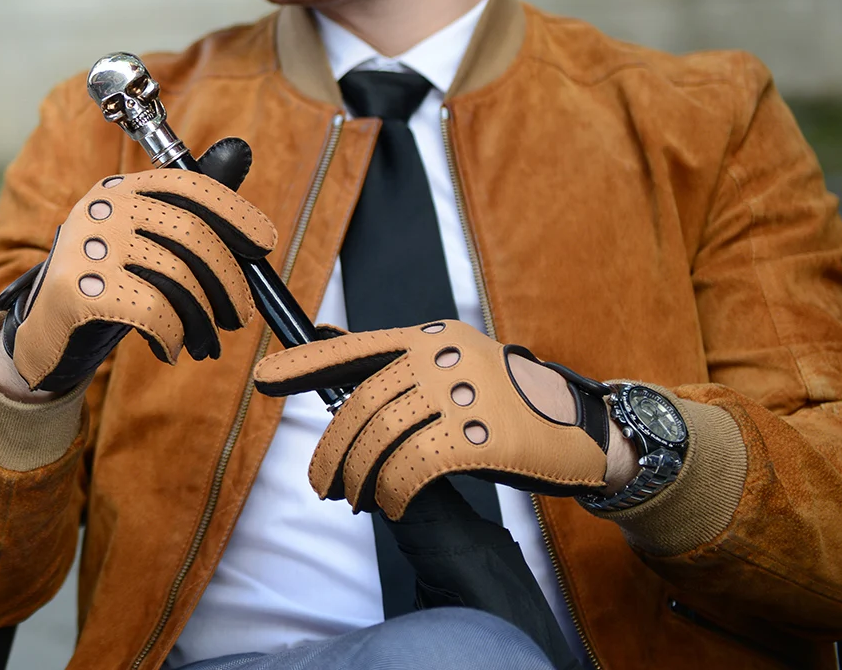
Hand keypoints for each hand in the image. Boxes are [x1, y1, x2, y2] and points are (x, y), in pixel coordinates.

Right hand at [0, 138, 275, 392]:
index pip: (190, 185)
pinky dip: (174, 334)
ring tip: (209, 343)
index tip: (265, 244)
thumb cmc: (110, 286)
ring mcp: (86, 243)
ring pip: (177, 277)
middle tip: (240, 318)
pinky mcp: (75, 287)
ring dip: (204, 319)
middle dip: (228, 280)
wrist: (45, 340)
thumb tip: (240, 151)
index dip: (235, 212)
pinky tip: (172, 349)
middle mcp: (102, 206)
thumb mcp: (148, 242)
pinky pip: (153, 309)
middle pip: (192, 234)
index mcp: (122, 189)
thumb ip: (191, 206)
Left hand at [253, 319, 610, 519]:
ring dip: (358, 478)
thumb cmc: (502, 398)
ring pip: (381, 438)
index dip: (305, 364)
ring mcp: (462, 392)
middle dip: (332, 452)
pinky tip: (394, 504)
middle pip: (360, 405)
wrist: (576, 423)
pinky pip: (413, 467)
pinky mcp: (482, 435)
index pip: (355, 348)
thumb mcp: (451, 364)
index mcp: (428, 337)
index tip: (264, 379)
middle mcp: (440, 357)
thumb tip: (330, 342)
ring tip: (356, 500)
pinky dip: (393, 492)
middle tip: (323, 485)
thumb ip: (395, 363)